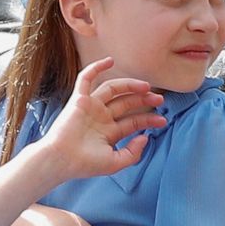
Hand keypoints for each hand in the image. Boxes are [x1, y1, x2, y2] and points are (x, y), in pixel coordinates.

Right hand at [40, 57, 166, 181]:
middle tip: (159, 99)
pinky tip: (109, 61)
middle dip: (144, 100)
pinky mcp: (79, 100)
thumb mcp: (115, 163)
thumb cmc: (84, 164)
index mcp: (110, 132)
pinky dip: (96, 68)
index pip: (133, 121)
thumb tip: (145, 137)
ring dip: (129, 85)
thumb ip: (133, 153)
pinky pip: (86, 79)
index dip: (149, 120)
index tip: (162, 121)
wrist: (62, 159)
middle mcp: (101, 117)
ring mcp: (91, 107)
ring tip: (146, 86)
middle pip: (126, 103)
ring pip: (112, 89)